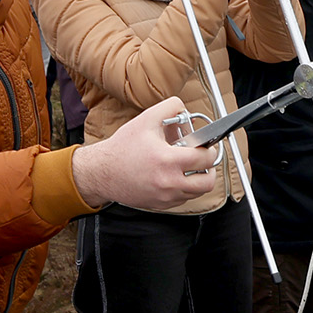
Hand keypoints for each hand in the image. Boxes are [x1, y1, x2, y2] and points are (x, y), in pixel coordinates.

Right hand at [73, 96, 217, 210]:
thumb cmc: (122, 148)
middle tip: (203, 160)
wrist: (102, 173)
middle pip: (207, 183)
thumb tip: (184, 107)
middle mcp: (168, 182)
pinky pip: (182, 199)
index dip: (210, 150)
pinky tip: (174, 176)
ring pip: (196, 193)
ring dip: (197, 179)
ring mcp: (165, 197)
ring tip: (188, 167)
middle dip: (210, 169)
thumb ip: (169, 108)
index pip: (205, 159)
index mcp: (167, 160)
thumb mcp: (145, 120)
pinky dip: (184, 188)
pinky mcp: (160, 205)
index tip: (206, 146)